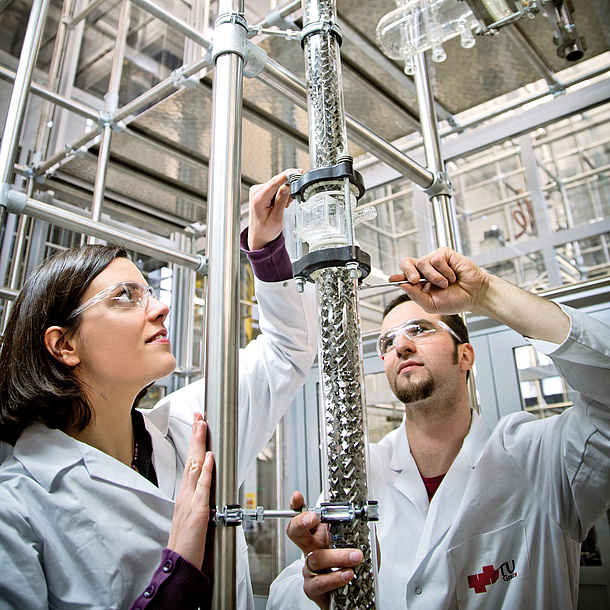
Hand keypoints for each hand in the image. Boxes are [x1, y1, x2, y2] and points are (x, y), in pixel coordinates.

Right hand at [167, 412, 213, 568]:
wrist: (178, 564)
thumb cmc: (186, 543)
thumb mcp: (190, 515)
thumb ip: (196, 499)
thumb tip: (205, 484)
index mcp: (184, 494)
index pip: (190, 462)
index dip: (194, 442)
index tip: (197, 424)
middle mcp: (185, 494)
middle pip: (191, 459)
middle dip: (195, 436)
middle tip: (198, 415)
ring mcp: (190, 501)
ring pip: (195, 467)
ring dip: (199, 445)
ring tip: (202, 426)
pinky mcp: (198, 512)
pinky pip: (203, 488)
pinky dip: (207, 471)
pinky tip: (210, 457)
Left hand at [247, 169, 298, 250]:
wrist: (258, 236)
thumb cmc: (265, 231)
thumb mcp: (276, 219)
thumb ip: (281, 201)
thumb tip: (286, 187)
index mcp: (258, 199)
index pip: (275, 182)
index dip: (288, 175)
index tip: (298, 171)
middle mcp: (256, 192)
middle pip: (277, 182)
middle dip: (287, 190)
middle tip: (287, 205)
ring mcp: (257, 190)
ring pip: (278, 184)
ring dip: (284, 194)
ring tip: (281, 208)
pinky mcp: (261, 191)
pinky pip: (275, 187)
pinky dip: (280, 195)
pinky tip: (278, 205)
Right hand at [286, 492, 362, 609]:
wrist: (357, 596)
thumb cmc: (356, 567)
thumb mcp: (362, 543)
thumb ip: (360, 528)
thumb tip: (364, 514)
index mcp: (321, 535)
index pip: (305, 516)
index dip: (297, 506)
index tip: (297, 498)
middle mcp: (312, 549)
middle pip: (295, 532)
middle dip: (300, 522)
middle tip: (312, 518)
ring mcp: (311, 569)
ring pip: (315, 558)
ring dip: (337, 557)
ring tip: (355, 557)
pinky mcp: (314, 589)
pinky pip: (318, 583)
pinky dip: (334, 578)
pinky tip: (346, 575)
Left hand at [389, 247, 489, 315]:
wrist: (474, 295)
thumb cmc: (456, 300)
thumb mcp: (432, 304)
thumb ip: (416, 296)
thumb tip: (403, 286)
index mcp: (419, 282)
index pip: (404, 275)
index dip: (397, 276)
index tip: (393, 280)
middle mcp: (424, 269)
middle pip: (406, 262)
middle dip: (408, 271)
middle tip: (416, 280)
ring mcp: (433, 260)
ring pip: (422, 263)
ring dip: (434, 277)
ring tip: (446, 284)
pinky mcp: (444, 254)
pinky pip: (437, 259)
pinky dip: (445, 271)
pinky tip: (452, 276)